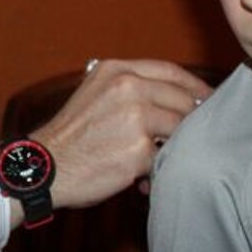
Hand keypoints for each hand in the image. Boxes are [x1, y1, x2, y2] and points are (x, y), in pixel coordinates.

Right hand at [32, 60, 212, 210]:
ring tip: (159, 159)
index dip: (194, 86)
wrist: (44, 168)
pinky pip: (165, 158)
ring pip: (179, 129)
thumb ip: (130, 88)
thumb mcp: (95, 93)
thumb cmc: (71, 136)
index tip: (207, 99)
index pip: (171, 71)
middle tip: (195, 135)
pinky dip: (159, 170)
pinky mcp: (139, 150)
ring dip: (175, 146)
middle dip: (191, 119)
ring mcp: (135, 118)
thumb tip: (176, 97)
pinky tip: (144, 181)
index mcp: (117, 70)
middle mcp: (127, 88)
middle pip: (182, 99)